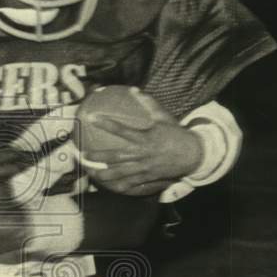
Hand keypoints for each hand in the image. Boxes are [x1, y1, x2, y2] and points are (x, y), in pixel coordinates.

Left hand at [85, 93, 202, 196]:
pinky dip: (121, 186)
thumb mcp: (163, 117)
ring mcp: (144, 168)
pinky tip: (110, 187)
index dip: (106, 123)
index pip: (121, 129)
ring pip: (120, 173)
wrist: (193, 155)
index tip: (91, 118)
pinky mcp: (148, 178)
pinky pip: (132, 184)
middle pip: (114, 157)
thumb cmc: (177, 134)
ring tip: (91, 174)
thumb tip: (135, 89)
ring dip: (104, 174)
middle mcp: (142, 154)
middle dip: (96, 157)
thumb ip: (148, 104)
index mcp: (145, 137)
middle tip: (82, 155)